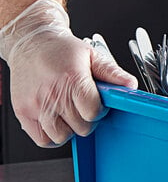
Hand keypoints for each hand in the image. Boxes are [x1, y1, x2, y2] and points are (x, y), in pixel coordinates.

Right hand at [0, 0, 136, 146]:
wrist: (31, 42)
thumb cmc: (62, 50)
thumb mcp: (92, 56)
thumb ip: (113, 73)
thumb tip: (130, 85)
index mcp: (72, 79)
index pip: (93, 112)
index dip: (99, 110)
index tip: (96, 103)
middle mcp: (53, 94)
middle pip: (81, 127)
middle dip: (86, 119)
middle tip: (82, 106)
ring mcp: (36, 105)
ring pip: (62, 136)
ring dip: (69, 129)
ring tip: (68, 112)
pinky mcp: (23, 112)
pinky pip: (43, 139)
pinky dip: (51, 135)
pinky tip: (56, 120)